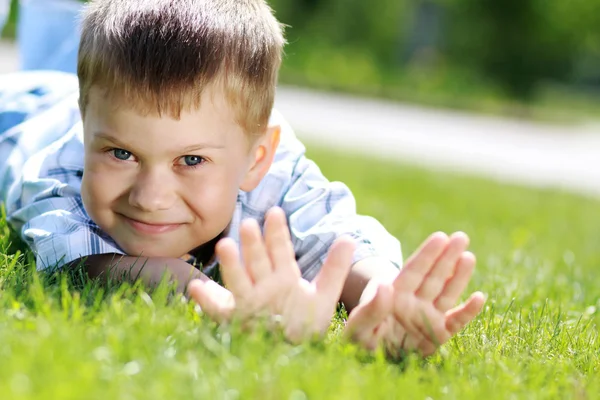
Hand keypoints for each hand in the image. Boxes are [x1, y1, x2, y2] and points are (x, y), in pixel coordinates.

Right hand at [187, 207, 355, 342]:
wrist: (294, 354)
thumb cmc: (306, 324)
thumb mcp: (324, 296)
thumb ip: (335, 269)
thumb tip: (350, 238)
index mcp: (283, 275)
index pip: (279, 249)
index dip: (277, 232)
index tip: (276, 212)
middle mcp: (263, 284)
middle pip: (258, 260)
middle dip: (254, 243)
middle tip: (251, 224)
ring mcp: (248, 300)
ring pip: (238, 279)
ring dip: (231, 264)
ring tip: (225, 246)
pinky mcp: (235, 319)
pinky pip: (219, 309)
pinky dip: (207, 300)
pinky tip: (196, 288)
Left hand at [345, 232, 484, 356]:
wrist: (368, 361)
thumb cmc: (359, 340)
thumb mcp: (358, 326)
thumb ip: (371, 309)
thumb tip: (385, 286)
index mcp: (395, 295)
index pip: (414, 271)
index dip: (427, 254)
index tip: (440, 237)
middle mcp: (414, 303)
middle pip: (433, 277)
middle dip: (447, 257)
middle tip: (462, 237)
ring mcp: (427, 317)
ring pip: (446, 294)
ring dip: (458, 277)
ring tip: (468, 257)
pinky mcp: (437, 336)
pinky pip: (455, 323)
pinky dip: (467, 312)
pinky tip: (479, 297)